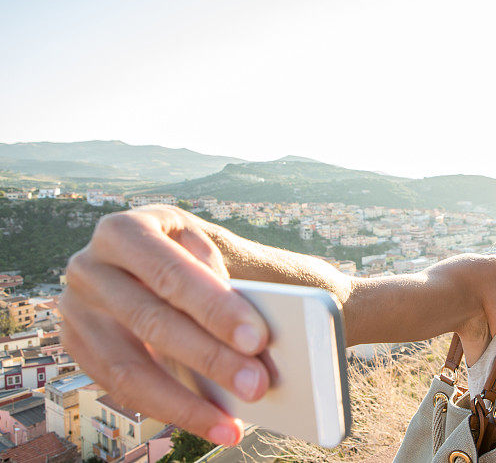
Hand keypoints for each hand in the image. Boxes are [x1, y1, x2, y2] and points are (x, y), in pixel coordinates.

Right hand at [59, 205, 270, 445]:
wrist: (144, 254)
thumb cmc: (186, 251)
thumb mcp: (202, 243)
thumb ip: (222, 274)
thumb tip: (255, 336)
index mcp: (124, 231)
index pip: (173, 273)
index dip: (215, 308)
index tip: (258, 339)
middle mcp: (88, 268)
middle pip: (153, 321)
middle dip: (210, 358)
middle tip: (256, 385)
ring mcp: (75, 311)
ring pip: (129, 368)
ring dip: (186, 403)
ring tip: (232, 426)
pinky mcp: (76, 347)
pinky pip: (121, 389)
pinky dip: (169, 410)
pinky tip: (209, 424)